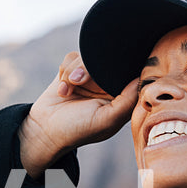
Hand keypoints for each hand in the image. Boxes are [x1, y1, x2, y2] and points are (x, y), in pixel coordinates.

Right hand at [19, 53, 136, 175]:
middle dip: (88, 69)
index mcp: (121, 96)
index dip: (120, 68)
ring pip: (87, 57)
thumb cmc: (78, 130)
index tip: (105, 77)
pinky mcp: (73, 70)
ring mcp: (90, 77)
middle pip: (107, 60)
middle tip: (77, 81)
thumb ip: (127, 101)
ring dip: (72, 72)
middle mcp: (107, 84)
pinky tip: (62, 90)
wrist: (45, 130)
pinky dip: (64, 71)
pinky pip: (72, 57)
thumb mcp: (107, 120)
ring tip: (66, 92)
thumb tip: (140, 78)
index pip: (129, 73)